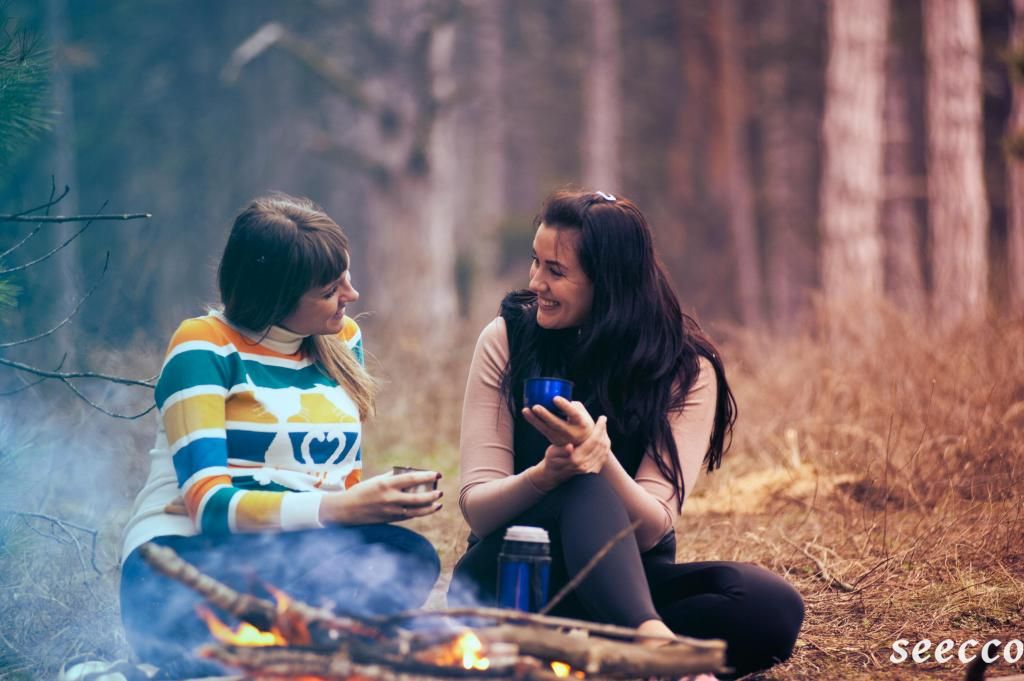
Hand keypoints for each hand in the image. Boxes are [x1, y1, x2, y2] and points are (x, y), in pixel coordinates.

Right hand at [319, 471, 441, 524]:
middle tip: (440, 491)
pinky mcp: (390, 520)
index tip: (438, 474)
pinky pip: (409, 516)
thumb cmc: (363, 491)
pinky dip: (419, 513)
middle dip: (432, 495)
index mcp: (387, 484)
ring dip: (429, 507)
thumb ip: (394, 476)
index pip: (412, 479)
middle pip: (417, 497)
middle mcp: (390, 498)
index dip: (427, 476)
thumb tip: (410, 472)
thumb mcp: (377, 480)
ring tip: (438, 503)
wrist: (346, 510)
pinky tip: (427, 509)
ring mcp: (391, 511)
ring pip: (416, 511)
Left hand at [522, 396, 594, 445]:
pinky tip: (527, 414)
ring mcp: (562, 439)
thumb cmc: (581, 421)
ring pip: (546, 429)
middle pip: (557, 424)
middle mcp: (572, 433)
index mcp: (581, 423)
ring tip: (526, 410)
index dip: (564, 406)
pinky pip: (542, 430)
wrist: (584, 441)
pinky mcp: (554, 440)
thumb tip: (556, 395)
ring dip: (534, 419)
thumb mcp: (582, 412)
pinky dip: (534, 422)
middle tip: (535, 406)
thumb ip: (570, 404)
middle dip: (545, 415)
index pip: (573, 414)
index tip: (555, 398)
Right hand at [530, 416, 610, 490]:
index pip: (593, 441)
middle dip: (603, 430)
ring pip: (604, 450)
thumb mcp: (552, 453)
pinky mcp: (593, 471)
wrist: (555, 474)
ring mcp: (590, 469)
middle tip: (603, 419)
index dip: (599, 428)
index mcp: (576, 459)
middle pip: (601, 445)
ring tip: (602, 427)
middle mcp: (585, 465)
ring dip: (605, 437)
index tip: (602, 418)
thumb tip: (569, 447)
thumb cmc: (552, 459)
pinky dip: (605, 446)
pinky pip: (604, 456)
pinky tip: (602, 438)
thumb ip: (561, 450)